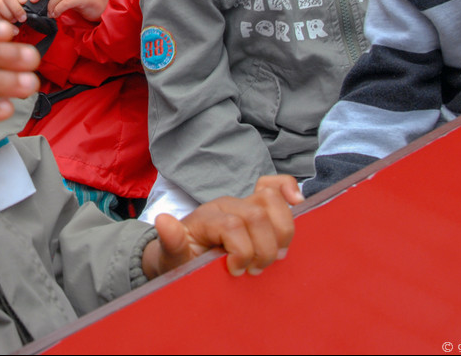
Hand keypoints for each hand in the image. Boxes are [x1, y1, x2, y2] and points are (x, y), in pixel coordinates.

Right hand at [0, 0, 29, 23]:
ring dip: (8, 15)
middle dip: (16, 9)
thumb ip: (32, 0)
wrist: (13, 8)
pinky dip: (2, 21)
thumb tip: (34, 7)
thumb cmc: (24, 4)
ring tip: (16, 21)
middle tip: (23, 18)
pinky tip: (10, 26)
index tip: (24, 1)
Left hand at [143, 175, 300, 278]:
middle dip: (263, 248)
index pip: (233, 225)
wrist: (184, 255)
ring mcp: (244, 203)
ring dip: (280, 234)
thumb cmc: (181, 258)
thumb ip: (170, 241)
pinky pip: (276, 187)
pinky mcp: (257, 207)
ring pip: (272, 202)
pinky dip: (288, 190)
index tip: (235, 272)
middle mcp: (227, 205)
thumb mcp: (172, 256)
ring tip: (272, 257)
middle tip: (254, 270)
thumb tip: (163, 221)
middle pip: (256, 215)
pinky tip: (297, 203)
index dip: (241, 252)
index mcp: (207, 216)